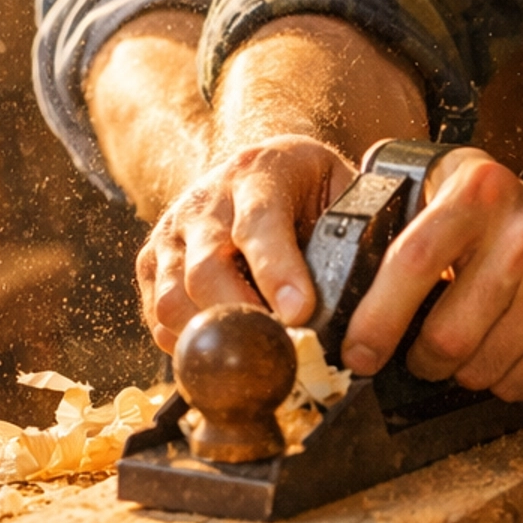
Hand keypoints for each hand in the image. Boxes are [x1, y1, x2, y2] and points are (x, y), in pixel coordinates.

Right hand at [136, 135, 354, 351]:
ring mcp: (171, 232)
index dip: (277, 272)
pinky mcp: (152, 261)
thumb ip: (351, 228)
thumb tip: (370, 292)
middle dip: (241, 319)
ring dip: (212, 338)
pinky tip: (222, 350)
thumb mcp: (337, 186)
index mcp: (257, 173)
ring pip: (174, 299)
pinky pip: (158, 316)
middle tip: (279, 355)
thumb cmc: (304, 184)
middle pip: (205, 270)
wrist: (255, 163)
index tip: (299, 314)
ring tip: (252, 359)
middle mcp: (204, 201)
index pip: (259, 223)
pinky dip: (187, 343)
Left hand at [343, 150, 522, 400]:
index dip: (376, 317)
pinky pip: (513, 386)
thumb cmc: (513, 228)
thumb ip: (403, 216)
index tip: (356, 352)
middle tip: (419, 354)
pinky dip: (500, 380)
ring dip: (460, 372)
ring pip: (475, 369)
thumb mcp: (461, 191)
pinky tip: (509, 348)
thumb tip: (326, 285)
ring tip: (472, 342)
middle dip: (420, 359)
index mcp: (481, 192)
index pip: (413, 260)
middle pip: (444, 335)